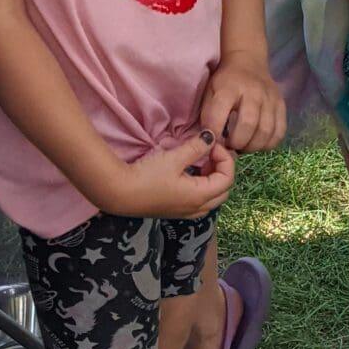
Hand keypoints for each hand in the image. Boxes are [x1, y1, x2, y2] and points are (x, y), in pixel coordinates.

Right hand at [107, 133, 235, 218]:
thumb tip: (212, 136)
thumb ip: (196, 147)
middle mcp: (197, 208)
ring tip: (201, 160)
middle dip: (222, 169)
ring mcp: (186, 212)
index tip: (212, 144)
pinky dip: (202, 186)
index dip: (226, 158)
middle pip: (223, 190)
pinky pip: (199, 201)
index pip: (227, 178)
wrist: (120, 194)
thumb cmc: (148, 176)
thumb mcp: (174, 158)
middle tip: (211, 152)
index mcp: (200, 196)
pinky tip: (189, 172)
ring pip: (212, 197)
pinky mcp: (175, 211)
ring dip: (212, 178)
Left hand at [202, 53, 286, 152]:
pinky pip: (279, 131)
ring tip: (243, 146)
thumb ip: (208, 116)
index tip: (211, 142)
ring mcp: (270, 98)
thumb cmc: (225, 82)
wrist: (248, 61)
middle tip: (230, 146)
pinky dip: (268, 144)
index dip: (213, 134)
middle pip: (248, 125)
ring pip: (265, 131)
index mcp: (229, 87)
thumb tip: (209, 142)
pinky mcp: (281, 105)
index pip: (219, 115)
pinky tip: (258, 143)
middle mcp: (252, 92)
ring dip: (252, 146)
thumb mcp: (210, 92)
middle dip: (236, 143)